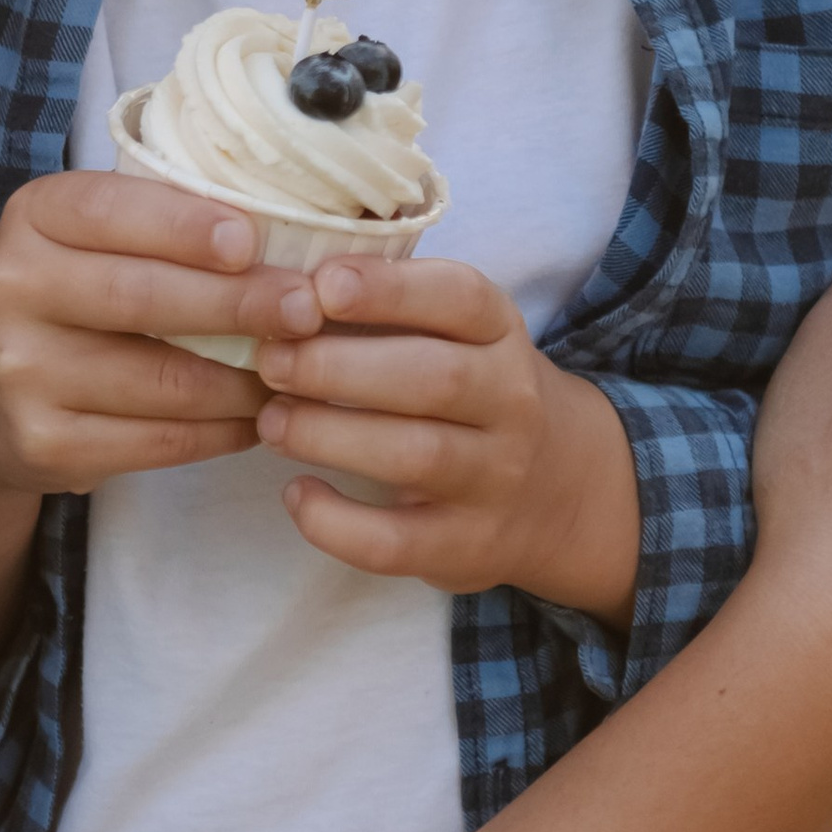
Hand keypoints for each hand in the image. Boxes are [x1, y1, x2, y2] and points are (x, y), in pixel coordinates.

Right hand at [0, 165, 318, 500]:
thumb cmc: (62, 296)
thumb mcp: (81, 239)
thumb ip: (158, 224)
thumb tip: (286, 234)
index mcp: (32, 220)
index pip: (109, 210)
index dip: (182, 226)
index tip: (250, 241)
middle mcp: (13, 291)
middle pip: (142, 298)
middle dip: (236, 305)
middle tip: (306, 310)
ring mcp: (23, 375)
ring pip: (162, 380)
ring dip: (246, 380)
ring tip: (296, 369)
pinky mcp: (44, 445)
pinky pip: (158, 441)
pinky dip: (222, 431)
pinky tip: (257, 417)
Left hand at [251, 256, 639, 620]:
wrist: (560, 490)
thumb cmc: (472, 394)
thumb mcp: (458, 337)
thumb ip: (389, 310)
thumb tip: (286, 290)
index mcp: (500, 334)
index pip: (461, 298)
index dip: (390, 289)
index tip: (322, 286)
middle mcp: (511, 403)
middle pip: (433, 379)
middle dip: (337, 367)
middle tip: (270, 362)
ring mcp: (494, 479)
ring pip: (416, 456)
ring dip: (329, 435)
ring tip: (271, 422)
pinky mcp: (466, 546)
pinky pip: (396, 543)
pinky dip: (336, 522)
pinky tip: (297, 493)